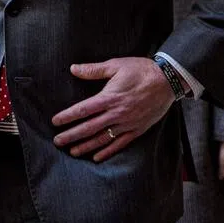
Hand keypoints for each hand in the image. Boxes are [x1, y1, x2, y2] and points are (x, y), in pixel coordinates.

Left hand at [51, 57, 174, 162]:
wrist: (168, 80)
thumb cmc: (141, 70)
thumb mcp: (116, 65)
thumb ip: (94, 70)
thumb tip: (73, 69)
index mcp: (110, 97)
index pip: (83, 110)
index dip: (68, 116)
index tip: (55, 122)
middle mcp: (117, 113)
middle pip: (89, 128)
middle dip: (72, 135)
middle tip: (57, 141)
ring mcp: (127, 123)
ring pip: (103, 138)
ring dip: (86, 146)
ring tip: (73, 151)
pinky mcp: (137, 129)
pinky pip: (120, 144)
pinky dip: (107, 151)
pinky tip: (96, 157)